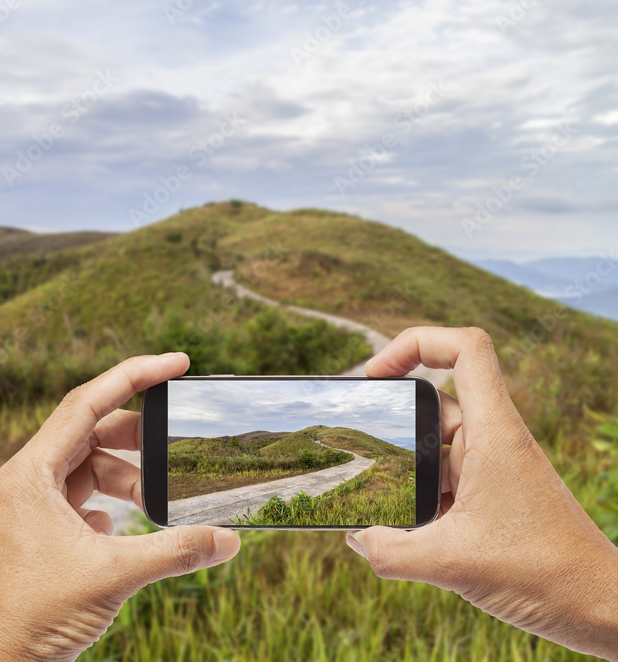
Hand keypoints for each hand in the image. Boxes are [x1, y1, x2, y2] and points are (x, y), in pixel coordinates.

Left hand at [0, 353, 241, 661]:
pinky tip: (126, 526)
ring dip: (127, 478)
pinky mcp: (39, 533)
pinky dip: (111, 503)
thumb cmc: (35, 617)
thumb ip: (175, 552)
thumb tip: (230, 540)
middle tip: (179, 441)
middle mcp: (26, 482)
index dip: (134, 375)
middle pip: (89, 431)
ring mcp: (30, 507)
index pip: (86, 402)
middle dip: (138, 436)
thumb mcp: (114, 576)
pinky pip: (81, 498)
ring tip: (158, 500)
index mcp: (30, 474)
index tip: (177, 361)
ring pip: (87, 468)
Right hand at [348, 327, 617, 660]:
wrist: (596, 606)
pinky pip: (444, 479)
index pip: (465, 349)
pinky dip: (419, 495)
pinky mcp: (491, 496)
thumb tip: (356, 538)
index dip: (416, 342)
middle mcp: (494, 442)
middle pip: (435, 401)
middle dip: (394, 419)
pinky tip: (401, 529)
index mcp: (494, 434)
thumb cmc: (543, 574)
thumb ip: (390, 552)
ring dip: (404, 467)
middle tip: (359, 439)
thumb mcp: (450, 565)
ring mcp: (493, 468)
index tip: (376, 373)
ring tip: (376, 496)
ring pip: (436, 445)